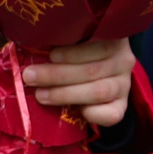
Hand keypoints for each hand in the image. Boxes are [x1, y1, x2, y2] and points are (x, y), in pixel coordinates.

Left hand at [21, 39, 136, 127]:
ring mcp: (124, 83)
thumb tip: (28, 41)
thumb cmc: (72, 48)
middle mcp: (122, 60)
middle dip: (57, 75)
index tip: (50, 55)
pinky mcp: (122, 104)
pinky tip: (77, 111)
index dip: (73, 53)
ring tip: (40, 94)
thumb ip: (56, 39)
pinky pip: (113, 114)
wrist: (91, 68)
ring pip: (99, 91)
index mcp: (111, 38)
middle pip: (92, 70)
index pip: (98, 45)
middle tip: (30, 77)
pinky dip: (94, 114)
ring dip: (66, 94)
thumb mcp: (69, 38)